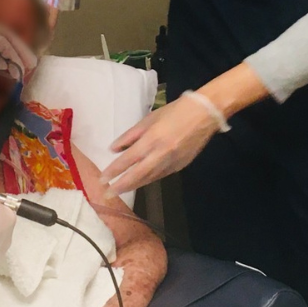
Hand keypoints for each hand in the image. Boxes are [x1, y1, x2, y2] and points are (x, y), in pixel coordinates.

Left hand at [0, 18, 37, 80]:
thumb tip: (8, 65)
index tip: (28, 68)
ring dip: (12, 49)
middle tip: (32, 64)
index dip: (18, 55)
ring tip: (23, 62)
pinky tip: (5, 58)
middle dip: (20, 50)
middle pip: (7, 36)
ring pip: (0, 37)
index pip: (6, 42)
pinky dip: (1, 48)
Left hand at [101, 95, 221, 194]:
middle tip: (107, 194)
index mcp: (152, 140)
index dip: (114, 171)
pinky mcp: (180, 166)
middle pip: (137, 175)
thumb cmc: (175, 111)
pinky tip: (140, 182)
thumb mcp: (149, 119)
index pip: (128, 160)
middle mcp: (161, 154)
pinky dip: (148, 179)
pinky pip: (160, 175)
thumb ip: (130, 135)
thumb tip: (114, 149)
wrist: (205, 114)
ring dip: (134, 186)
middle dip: (121, 186)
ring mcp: (172, 162)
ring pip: (149, 178)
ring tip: (120, 191)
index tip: (102, 179)